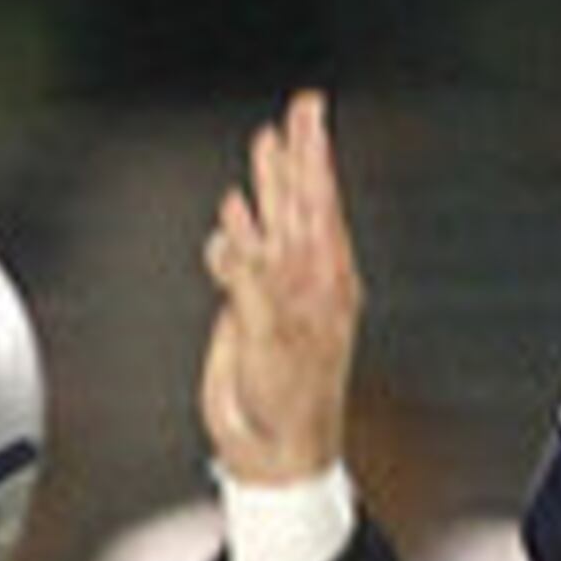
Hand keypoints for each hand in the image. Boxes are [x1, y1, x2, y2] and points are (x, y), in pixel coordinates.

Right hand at [200, 89, 365, 485]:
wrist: (273, 450)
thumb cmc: (291, 405)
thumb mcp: (273, 342)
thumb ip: (252, 287)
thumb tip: (234, 243)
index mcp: (326, 281)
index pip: (319, 203)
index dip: (313, 156)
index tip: (311, 117)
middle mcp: (305, 280)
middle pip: (300, 201)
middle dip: (297, 155)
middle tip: (301, 110)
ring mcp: (277, 293)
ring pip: (270, 223)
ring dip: (266, 184)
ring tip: (267, 142)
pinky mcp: (247, 311)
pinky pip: (239, 259)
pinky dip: (235, 232)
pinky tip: (234, 210)